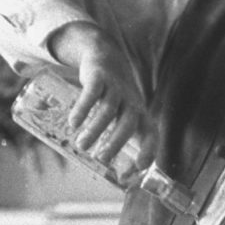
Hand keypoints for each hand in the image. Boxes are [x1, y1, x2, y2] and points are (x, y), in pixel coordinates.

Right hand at [49, 22, 156, 175]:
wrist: (105, 57)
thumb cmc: (113, 98)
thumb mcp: (116, 117)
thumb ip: (106, 140)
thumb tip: (95, 168)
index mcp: (140, 115)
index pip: (151, 134)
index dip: (148, 150)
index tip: (137, 167)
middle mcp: (131, 102)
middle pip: (128, 124)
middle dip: (116, 142)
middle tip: (101, 159)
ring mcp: (116, 89)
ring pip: (109, 110)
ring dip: (96, 129)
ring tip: (81, 145)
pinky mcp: (100, 77)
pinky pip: (93, 93)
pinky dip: (83, 108)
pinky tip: (73, 122)